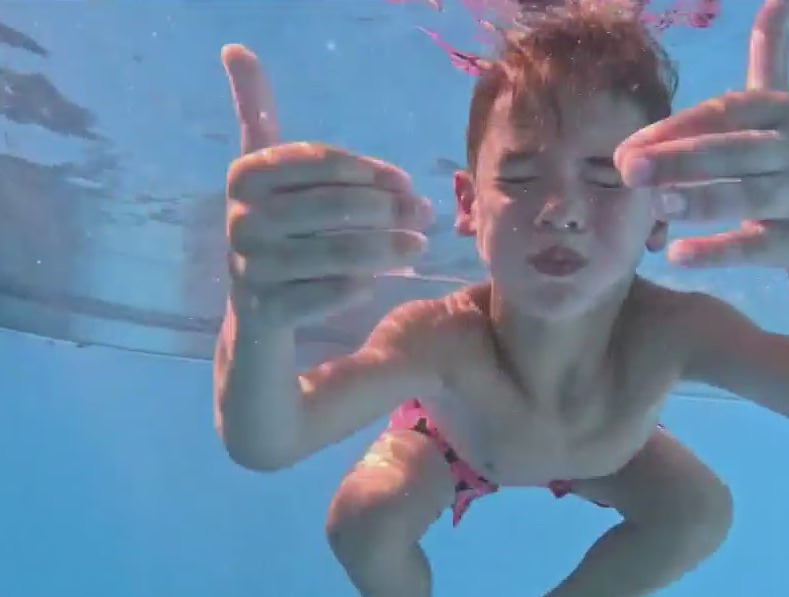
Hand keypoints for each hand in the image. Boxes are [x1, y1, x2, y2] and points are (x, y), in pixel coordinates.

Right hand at [222, 44, 432, 325]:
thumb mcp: (270, 173)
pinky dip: (363, 285)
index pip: (324, 161)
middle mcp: (241, 219)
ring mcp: (252, 267)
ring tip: (419, 244)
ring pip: (341, 251)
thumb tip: (236, 48)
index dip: (373, 171)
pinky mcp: (268, 310)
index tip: (407, 182)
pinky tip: (377, 280)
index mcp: (245, 176)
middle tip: (425, 215)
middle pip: (338, 206)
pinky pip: (334, 292)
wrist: (257, 311)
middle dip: (392, 210)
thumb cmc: (279, 228)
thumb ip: (257, 112)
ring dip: (390, 248)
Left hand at [615, 0, 788, 273]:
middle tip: (626, 171)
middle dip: (678, 159)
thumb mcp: (776, 111)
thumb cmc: (781, 167)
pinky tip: (678, 255)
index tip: (625, 149)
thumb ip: (772, 56)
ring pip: (750, 196)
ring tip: (658, 207)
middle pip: (732, 151)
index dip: (673, 129)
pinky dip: (720, 251)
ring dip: (704, 200)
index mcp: (781, 111)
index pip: (721, 113)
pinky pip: (759, 246)